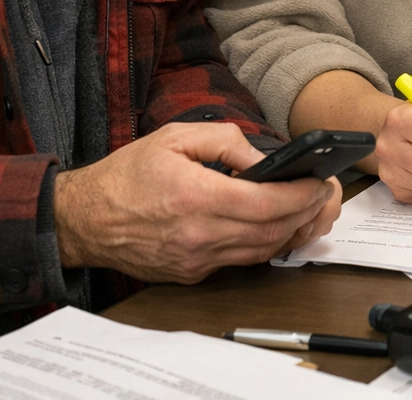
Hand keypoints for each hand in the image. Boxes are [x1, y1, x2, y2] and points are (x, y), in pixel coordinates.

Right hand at [54, 122, 341, 283]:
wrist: (84, 219)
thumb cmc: (126, 175)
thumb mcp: (175, 137)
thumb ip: (225, 140)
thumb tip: (262, 159)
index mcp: (196, 196)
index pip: (267, 204)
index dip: (303, 195)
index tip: (322, 182)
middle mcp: (199, 234)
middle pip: (273, 231)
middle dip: (309, 213)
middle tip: (327, 195)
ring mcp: (196, 259)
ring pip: (262, 252)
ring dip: (294, 232)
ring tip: (313, 210)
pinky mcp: (192, 273)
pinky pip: (242, 262)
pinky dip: (267, 245)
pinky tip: (280, 227)